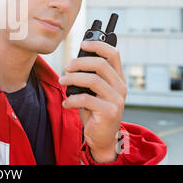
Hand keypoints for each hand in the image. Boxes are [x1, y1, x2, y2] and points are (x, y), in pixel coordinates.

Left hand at [58, 40, 126, 162]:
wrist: (102, 137)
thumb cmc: (95, 111)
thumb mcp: (94, 91)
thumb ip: (91, 76)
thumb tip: (73, 62)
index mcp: (118, 78)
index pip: (113, 54)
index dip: (98, 45)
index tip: (82, 44)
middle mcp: (120, 87)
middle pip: (101, 64)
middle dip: (79, 63)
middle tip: (66, 67)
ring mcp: (117, 100)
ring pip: (93, 80)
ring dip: (73, 79)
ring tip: (62, 82)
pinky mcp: (109, 112)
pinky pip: (86, 99)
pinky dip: (72, 99)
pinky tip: (66, 103)